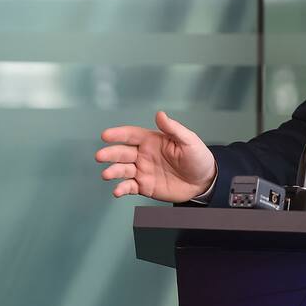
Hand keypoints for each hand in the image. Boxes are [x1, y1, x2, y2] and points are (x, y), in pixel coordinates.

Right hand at [95, 111, 216, 202]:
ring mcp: (143, 171)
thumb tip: (160, 114)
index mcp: (152, 141)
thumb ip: (173, 129)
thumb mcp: (188, 141)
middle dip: (110, 154)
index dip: (118, 134)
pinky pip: (129, 187)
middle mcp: (144, 155)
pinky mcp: (145, 186)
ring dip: (113, 171)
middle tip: (100, 156)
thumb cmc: (198, 158)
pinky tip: (117, 190)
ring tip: (107, 174)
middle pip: (122, 152)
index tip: (106, 135)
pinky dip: (121, 188)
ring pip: (123, 170)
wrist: (204, 182)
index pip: (131, 135)